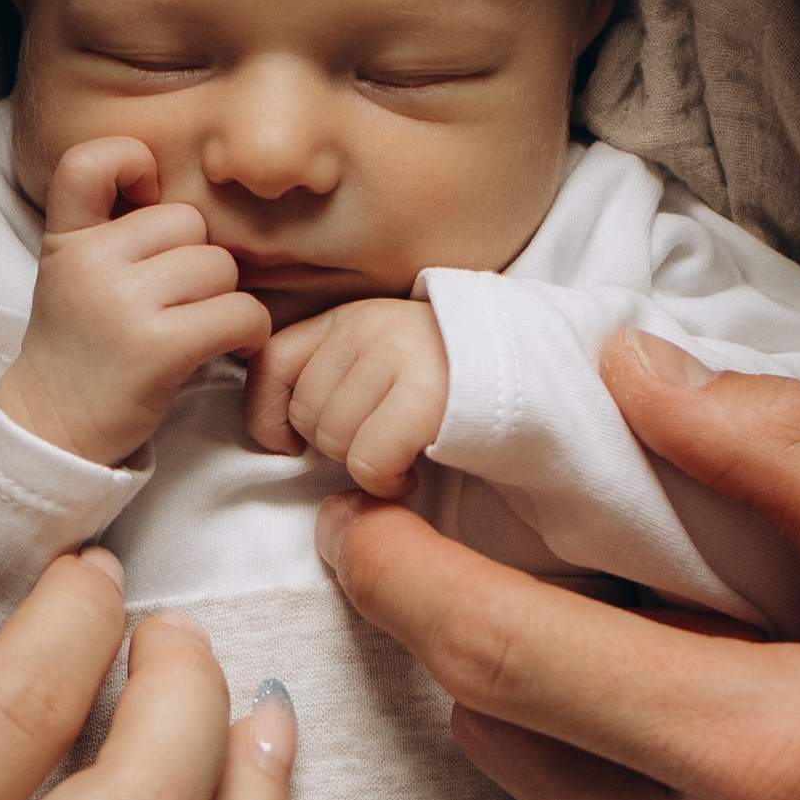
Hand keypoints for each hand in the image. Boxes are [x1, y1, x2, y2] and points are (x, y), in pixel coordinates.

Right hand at [0, 135, 270, 463]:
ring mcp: (124, 303)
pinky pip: (240, 311)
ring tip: (193, 328)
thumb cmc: (81, 348)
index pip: (92, 160)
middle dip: (195, 260)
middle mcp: (91, 262)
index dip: (131, 163)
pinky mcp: (160, 347)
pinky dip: (249, 331)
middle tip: (173, 303)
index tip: (144, 200)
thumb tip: (175, 186)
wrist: (53, 428)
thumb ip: (107, 224)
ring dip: (221, 298)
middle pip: (189, 222)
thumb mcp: (70, 271)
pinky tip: (229, 346)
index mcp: (67, 239)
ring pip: (219, 266)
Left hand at [245, 295, 448, 495]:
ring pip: (335, 440)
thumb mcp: (379, 359)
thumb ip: (326, 374)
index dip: (267, 414)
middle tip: (379, 439)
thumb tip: (274, 435)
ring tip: (401, 451)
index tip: (292, 442)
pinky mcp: (427, 395)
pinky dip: (386, 482)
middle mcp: (368, 327)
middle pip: (305, 413)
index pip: (269, 362)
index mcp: (348, 317)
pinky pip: (369, 461)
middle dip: (335, 443)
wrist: (531, 376)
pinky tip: (410, 473)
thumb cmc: (447, 382)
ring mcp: (398, 356)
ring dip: (365, 464)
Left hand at [308, 332, 799, 799]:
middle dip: (506, 663)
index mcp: (765, 757)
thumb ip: (787, 460)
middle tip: (581, 605)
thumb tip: (625, 371)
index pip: (497, 654)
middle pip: (502, 747)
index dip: (398, 579)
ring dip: (585, 769)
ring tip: (714, 729)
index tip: (355, 527)